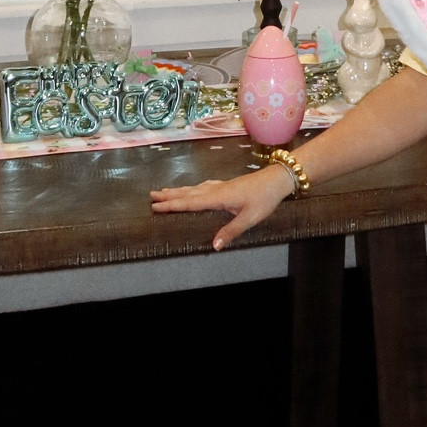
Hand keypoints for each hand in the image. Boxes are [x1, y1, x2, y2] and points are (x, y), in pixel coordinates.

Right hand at [150, 164, 292, 249]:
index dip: (172, 205)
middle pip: (187, 193)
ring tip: (163, 191)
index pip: (190, 203)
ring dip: (178, 191)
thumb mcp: (249, 218)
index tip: (156, 206)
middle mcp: (215, 190)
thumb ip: (231, 231)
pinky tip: (192, 188)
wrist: (276, 180)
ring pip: (194, 189)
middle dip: (169, 196)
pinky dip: (191, 188)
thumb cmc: (264, 199)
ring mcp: (220, 186)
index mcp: (218, 198)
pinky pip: (202, 187)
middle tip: (151, 196)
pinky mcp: (226, 185)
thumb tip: (214, 246)